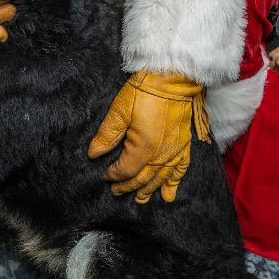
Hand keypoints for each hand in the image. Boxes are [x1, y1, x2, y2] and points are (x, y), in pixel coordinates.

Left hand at [87, 70, 209, 203]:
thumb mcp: (120, 110)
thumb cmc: (145, 91)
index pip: (126, 170)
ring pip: (161, 178)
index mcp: (144, 147)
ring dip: (149, 190)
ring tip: (139, 199)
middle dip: (129, 187)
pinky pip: (180, 169)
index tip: (105, 176)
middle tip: (117, 192)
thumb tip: (93, 154)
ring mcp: (175, 150)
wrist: (173, 78)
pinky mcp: (184, 144)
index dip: (114, 175)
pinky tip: (168, 194)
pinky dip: (174, 183)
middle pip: (143, 178)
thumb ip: (107, 135)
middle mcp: (162, 154)